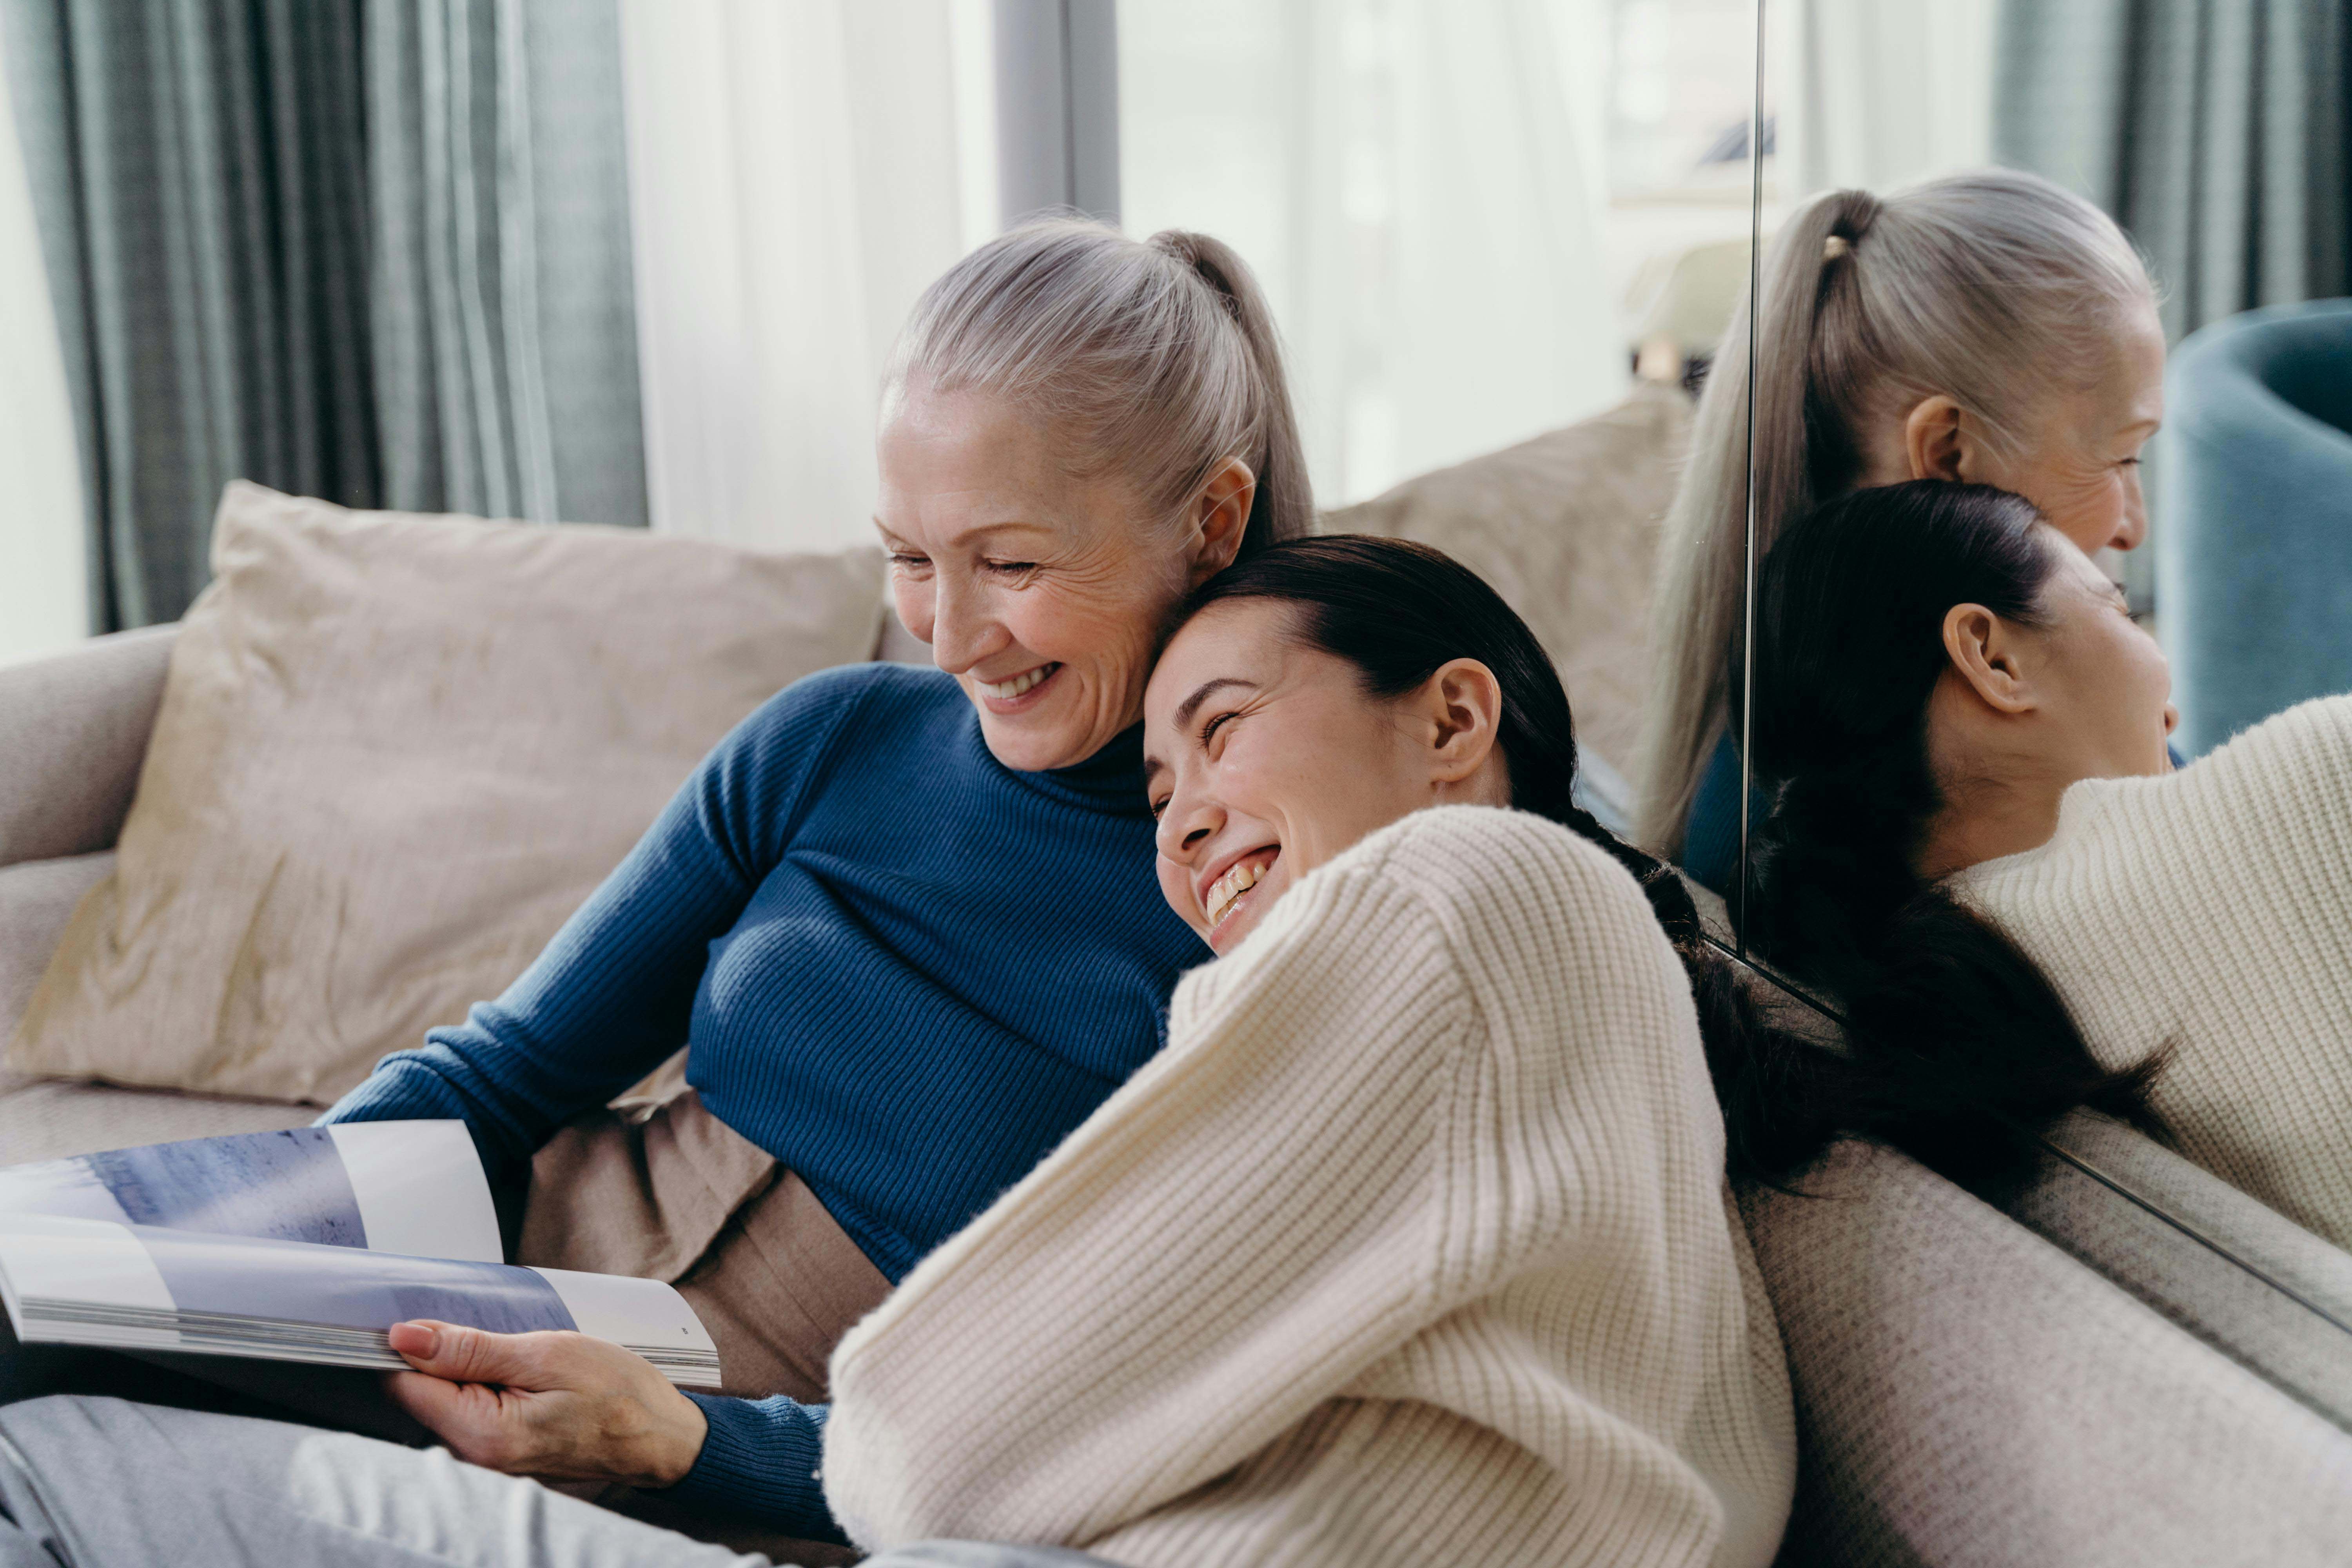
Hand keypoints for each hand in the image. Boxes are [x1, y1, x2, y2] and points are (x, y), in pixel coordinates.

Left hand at [383, 1320, 708, 1488]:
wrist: (661, 1437)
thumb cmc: (618, 1394)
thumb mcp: (547, 1354)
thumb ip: (470, 1350)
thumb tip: (405, 1337)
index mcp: (481, 1433)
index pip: (403, 1385)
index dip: (407, 1344)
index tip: (430, 1314)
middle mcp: (474, 1457)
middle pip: (419, 1394)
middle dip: (441, 1354)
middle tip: (493, 1332)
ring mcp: (487, 1461)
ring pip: (444, 1401)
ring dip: (466, 1369)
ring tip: (516, 1353)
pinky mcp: (500, 1455)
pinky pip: (468, 1413)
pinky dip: (483, 1386)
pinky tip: (518, 1374)